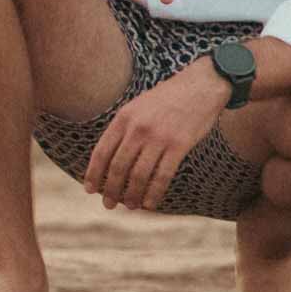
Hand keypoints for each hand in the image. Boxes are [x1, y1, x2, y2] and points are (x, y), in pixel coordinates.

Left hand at [82, 68, 223, 211]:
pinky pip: (162, 176)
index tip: (89, 189)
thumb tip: (109, 158)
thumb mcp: (137, 106)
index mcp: (124, 118)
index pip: (102, 151)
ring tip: (129, 206)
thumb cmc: (167, 98)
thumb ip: (123, 128)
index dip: (93, 173)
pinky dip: (154, 193)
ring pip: (139, 175)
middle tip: (108, 204)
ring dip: (132, 195)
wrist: (201, 85)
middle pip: (118, 167)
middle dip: (111, 189)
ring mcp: (159, 137)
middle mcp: (138, 128)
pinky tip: (150, 203)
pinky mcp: (179, 146)